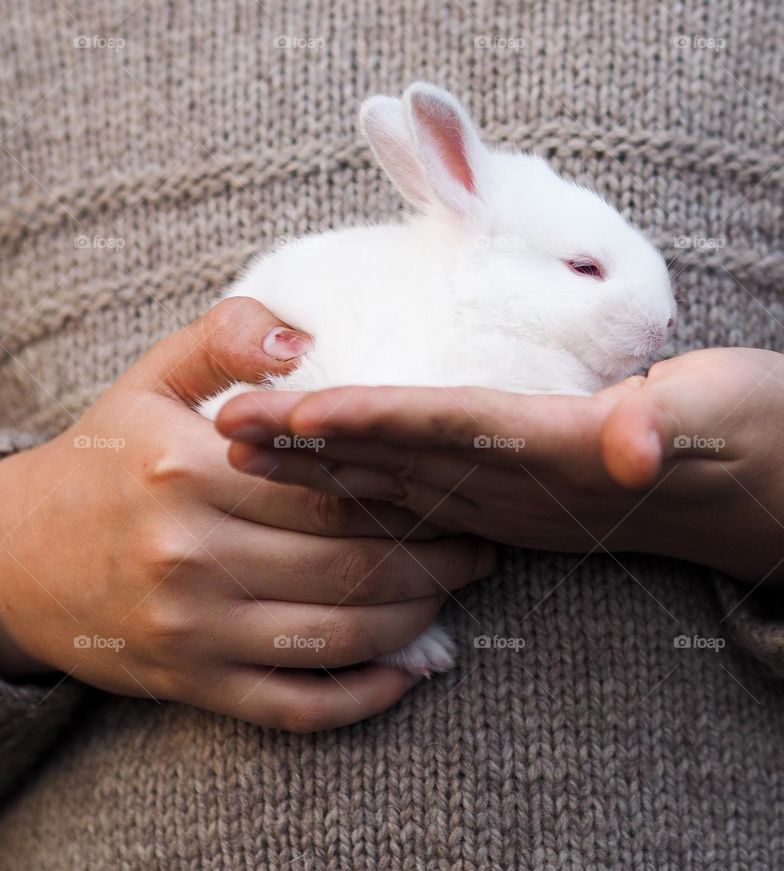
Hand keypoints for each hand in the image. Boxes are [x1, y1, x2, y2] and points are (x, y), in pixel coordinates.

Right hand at [0, 298, 494, 731]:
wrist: (13, 555)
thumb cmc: (104, 457)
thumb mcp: (153, 377)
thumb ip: (228, 337)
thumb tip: (306, 338)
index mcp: (189, 469)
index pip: (330, 487)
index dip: (406, 490)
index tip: (455, 485)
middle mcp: (189, 555)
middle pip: (346, 565)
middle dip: (431, 560)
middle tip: (477, 543)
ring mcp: (190, 629)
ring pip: (335, 636)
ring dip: (415, 620)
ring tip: (454, 591)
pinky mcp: (190, 683)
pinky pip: (295, 706)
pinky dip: (364, 697)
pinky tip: (410, 670)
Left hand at [218, 348, 783, 591]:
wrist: (775, 491)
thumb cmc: (754, 431)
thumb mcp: (731, 412)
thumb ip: (674, 425)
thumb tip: (634, 441)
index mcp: (563, 452)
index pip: (451, 431)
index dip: (373, 423)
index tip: (299, 412)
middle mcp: (527, 488)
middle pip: (401, 463)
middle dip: (314, 447)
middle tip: (225, 429)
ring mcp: (520, 502)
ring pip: (400, 482)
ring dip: (321, 467)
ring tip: (249, 448)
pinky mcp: (522, 501)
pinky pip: (425, 494)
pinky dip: (364, 477)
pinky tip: (322, 471)